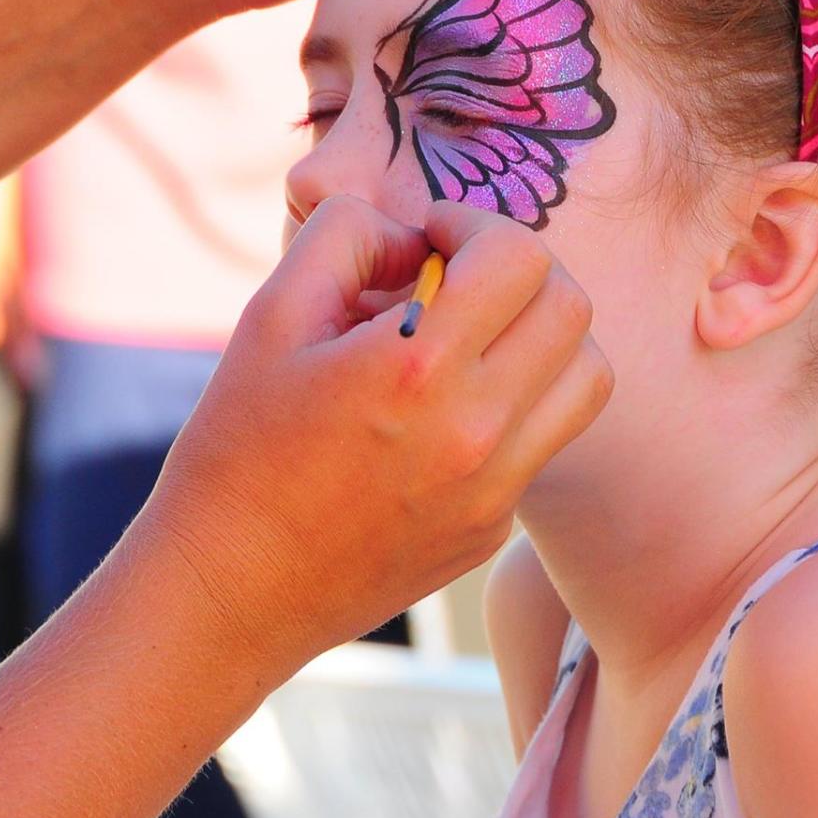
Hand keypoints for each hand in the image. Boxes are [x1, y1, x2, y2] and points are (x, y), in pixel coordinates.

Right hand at [139, 196, 612, 670]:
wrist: (230, 591)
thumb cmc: (238, 449)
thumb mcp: (270, 315)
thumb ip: (347, 237)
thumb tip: (416, 238)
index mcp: (418, 369)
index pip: (520, 258)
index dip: (476, 226)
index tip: (431, 240)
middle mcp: (475, 431)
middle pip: (571, 308)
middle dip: (519, 273)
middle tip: (458, 281)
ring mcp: (495, 490)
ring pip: (588, 377)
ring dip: (542, 338)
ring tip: (474, 341)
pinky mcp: (493, 530)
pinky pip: (544, 441)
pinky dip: (514, 407)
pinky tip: (442, 416)